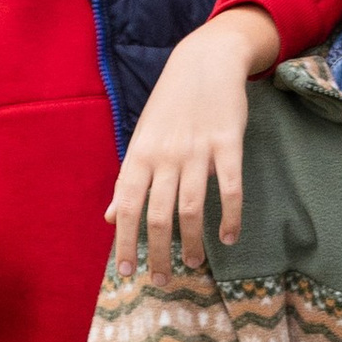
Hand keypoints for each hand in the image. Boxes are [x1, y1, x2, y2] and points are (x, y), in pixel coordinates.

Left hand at [107, 4, 272, 272]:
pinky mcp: (228, 143)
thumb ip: (129, 180)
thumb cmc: (170, 105)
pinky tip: (229, 236)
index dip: (125, 241)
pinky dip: (230, 216)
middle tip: (162, 280)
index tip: (126, 271)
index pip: (127, 205)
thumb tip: (109, 217)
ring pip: (192, 207)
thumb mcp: (142, 138)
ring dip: (193, 242)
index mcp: (140, 154)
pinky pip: (231, 188)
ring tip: (195, 264)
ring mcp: (197, 150)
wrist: (205, 61)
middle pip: (159, 215)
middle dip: (158, 253)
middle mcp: (166, 155)